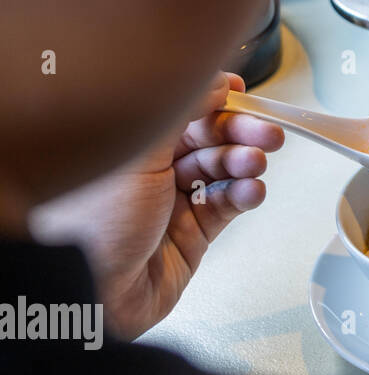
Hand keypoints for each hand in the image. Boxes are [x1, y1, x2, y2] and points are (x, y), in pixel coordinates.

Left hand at [30, 72, 283, 339]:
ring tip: (256, 164)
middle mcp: (150, 170)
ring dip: (244, 164)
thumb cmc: (97, 225)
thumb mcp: (138, 154)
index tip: (241, 92)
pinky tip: (251, 191)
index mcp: (130, 144)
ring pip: (221, 170)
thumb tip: (212, 80)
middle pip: (207, 139)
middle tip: (268, 132)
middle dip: (240, 132)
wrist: (95, 294)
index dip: (212, 99)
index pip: (179, 110)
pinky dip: (244, 195)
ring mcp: (173, 202)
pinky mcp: (193, 233)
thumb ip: (180, 113)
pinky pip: (227, 205)